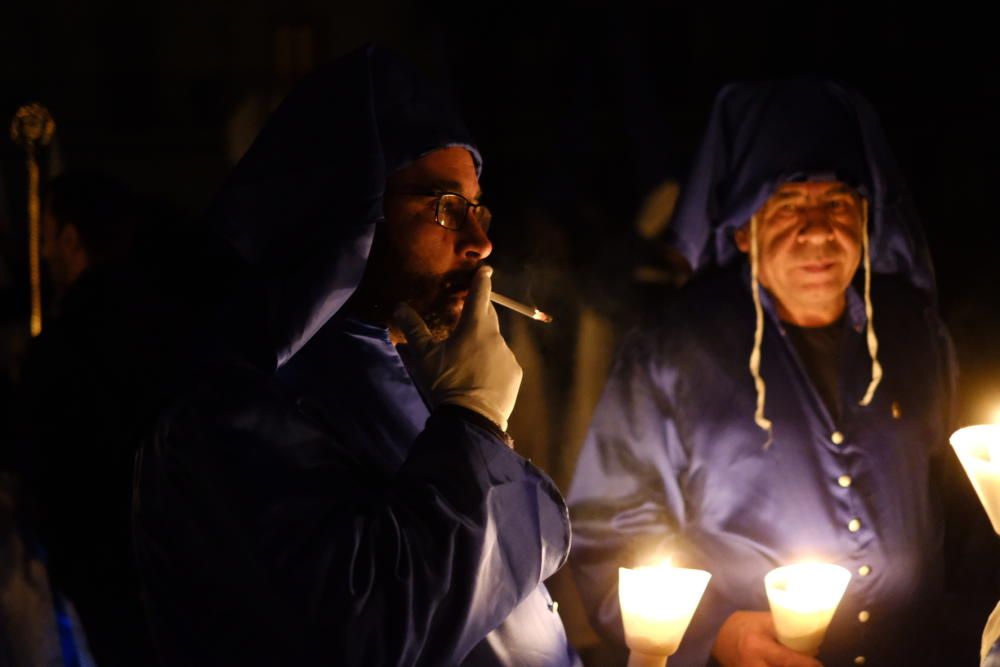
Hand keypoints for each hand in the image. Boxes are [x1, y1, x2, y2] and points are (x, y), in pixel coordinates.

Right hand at [394, 265, 521, 431]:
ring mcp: (508, 355)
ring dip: (483, 344)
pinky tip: (479, 377)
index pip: (480, 295)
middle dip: (479, 313)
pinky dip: (492, 364)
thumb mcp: (424, 357)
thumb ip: (413, 329)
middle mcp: (496, 336)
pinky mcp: (515, 374)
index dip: (482, 280)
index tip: (485, 269)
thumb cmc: (447, 383)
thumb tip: (400, 307)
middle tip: (466, 317)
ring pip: (494, 342)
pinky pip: (502, 362)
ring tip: (467, 361)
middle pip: (488, 317)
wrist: (471, 420)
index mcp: (474, 327)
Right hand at [711, 611, 822, 666]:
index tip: (819, 664)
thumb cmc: (744, 625)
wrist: (719, 634)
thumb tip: (811, 640)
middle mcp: (753, 664)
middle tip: (811, 666)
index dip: (807, 664)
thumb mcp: (764, 621)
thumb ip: (785, 629)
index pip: (788, 660)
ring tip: (798, 664)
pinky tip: (784, 666)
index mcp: (757, 646)